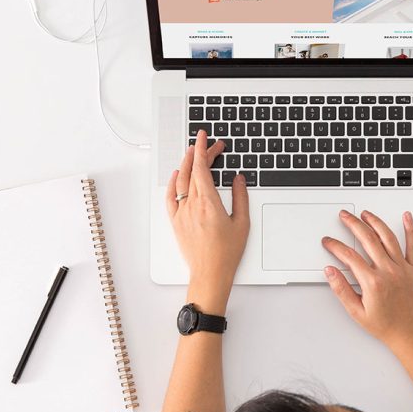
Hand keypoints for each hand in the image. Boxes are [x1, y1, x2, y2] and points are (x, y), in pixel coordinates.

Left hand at [166, 130, 249, 313]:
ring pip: (180, 181)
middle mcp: (192, 205)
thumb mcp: (242, 223)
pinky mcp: (176, 222)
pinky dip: (173, 183)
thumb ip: (240, 197)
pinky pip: (170, 197)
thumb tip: (238, 179)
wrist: (209, 273)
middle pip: (193, 171)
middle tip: (209, 144)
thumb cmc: (226, 253)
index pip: (202, 168)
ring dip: (186, 164)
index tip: (205, 138)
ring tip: (192, 153)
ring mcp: (182, 213)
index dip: (203, 150)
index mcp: (209, 203)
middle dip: (200, 154)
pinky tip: (177, 175)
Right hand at [321, 210, 412, 352]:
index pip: (349, 256)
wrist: (409, 334)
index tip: (329, 241)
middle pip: (368, 239)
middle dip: (353, 224)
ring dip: (375, 222)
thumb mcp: (356, 312)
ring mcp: (403, 269)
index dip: (335, 246)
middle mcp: (389, 272)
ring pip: (388, 237)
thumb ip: (341, 289)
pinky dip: (410, 229)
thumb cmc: (385, 325)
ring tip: (366, 214)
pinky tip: (406, 217)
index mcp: (373, 282)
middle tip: (344, 216)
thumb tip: (330, 271)